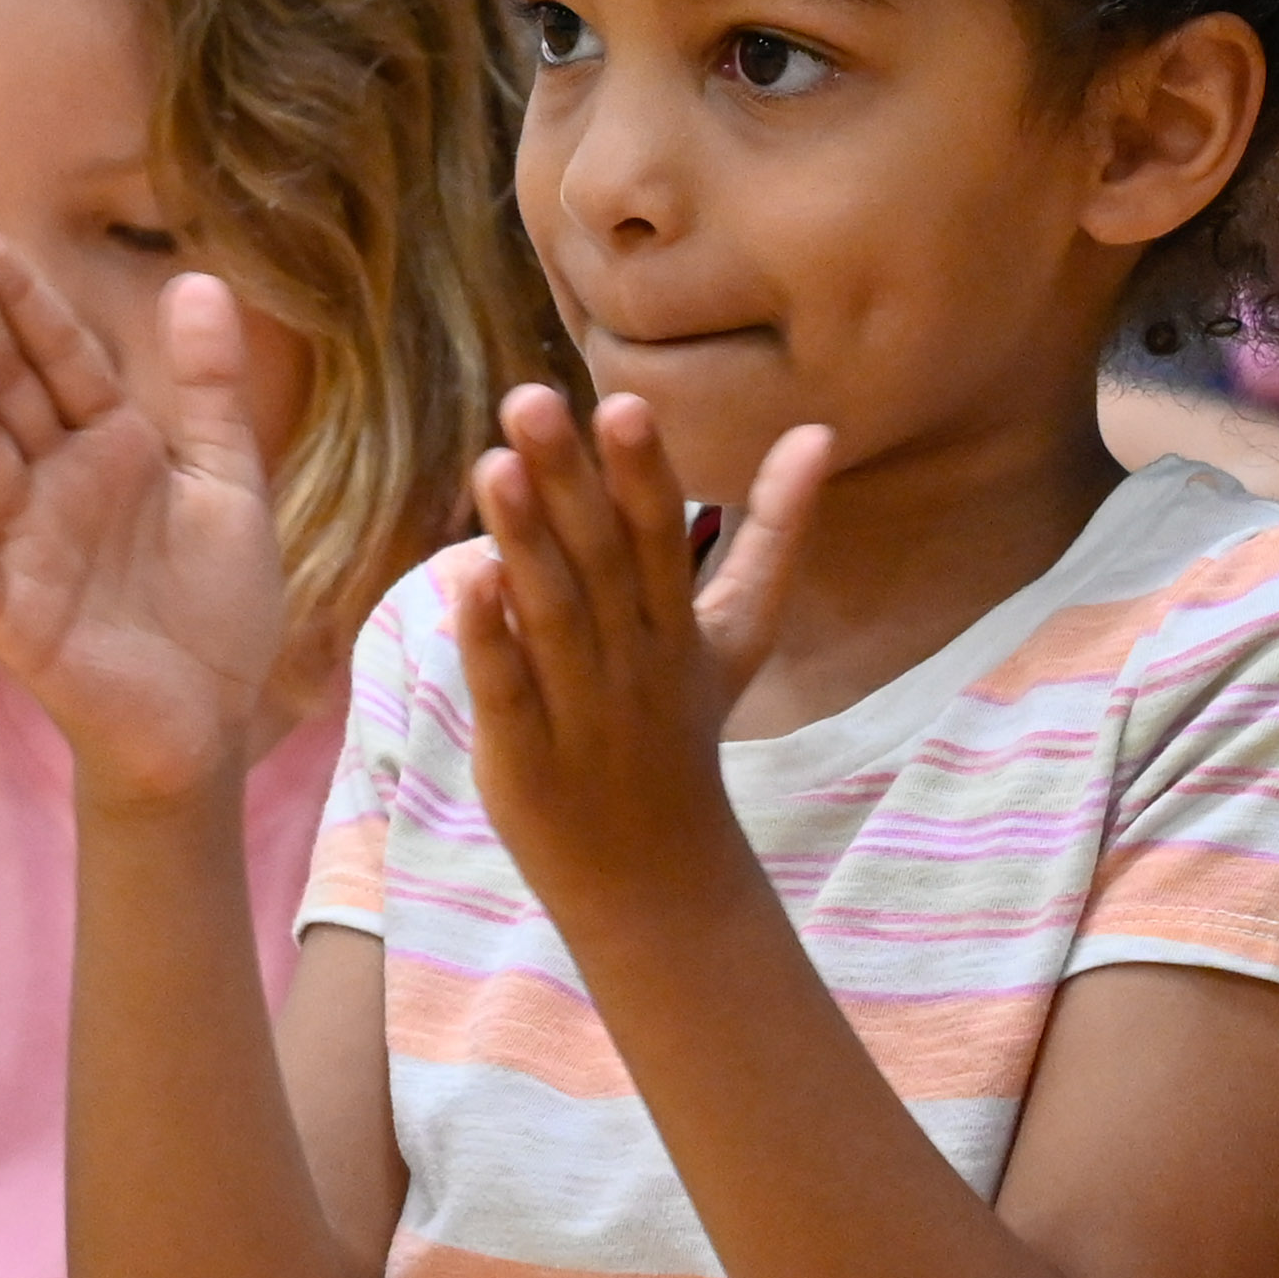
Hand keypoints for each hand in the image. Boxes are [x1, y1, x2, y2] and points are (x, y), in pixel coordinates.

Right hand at [0, 227, 305, 812]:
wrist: (211, 723)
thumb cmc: (215, 605)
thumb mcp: (230, 482)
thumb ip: (210, 389)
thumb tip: (198, 278)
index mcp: (110, 445)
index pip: (57, 357)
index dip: (20, 298)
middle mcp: (55, 484)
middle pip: (6, 388)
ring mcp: (24, 545)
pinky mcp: (9, 612)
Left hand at [454, 383, 828, 921]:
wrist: (656, 877)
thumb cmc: (682, 729)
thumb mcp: (740, 633)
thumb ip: (775, 531)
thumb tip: (819, 431)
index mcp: (678, 625)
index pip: (662, 539)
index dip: (643, 474)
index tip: (625, 401)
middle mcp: (633, 660)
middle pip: (602, 563)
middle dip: (569, 482)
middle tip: (528, 400)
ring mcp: (579, 709)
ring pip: (552, 616)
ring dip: (522, 542)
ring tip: (490, 465)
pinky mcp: (525, 755)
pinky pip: (506, 689)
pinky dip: (487, 638)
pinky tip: (459, 578)